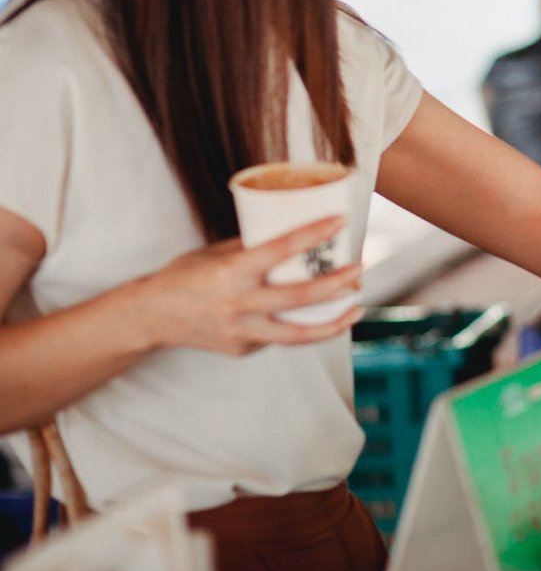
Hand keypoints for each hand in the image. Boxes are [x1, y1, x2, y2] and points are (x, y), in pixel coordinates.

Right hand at [131, 216, 362, 355]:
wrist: (150, 317)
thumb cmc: (184, 276)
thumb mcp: (215, 252)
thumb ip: (253, 248)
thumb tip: (294, 237)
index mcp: (231, 271)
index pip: (281, 249)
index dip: (314, 234)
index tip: (341, 221)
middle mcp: (238, 304)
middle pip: (300, 297)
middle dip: (338, 283)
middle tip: (360, 269)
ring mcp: (240, 331)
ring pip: (298, 333)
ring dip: (333, 322)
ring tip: (356, 309)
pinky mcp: (242, 349)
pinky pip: (277, 337)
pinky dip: (297, 325)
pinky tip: (311, 316)